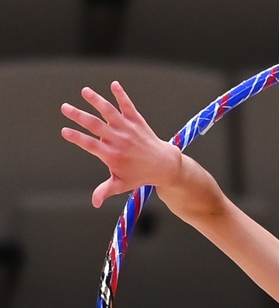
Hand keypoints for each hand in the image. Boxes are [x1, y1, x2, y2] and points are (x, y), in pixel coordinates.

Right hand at [61, 82, 181, 207]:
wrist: (164, 165)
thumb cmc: (140, 175)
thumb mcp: (121, 184)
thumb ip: (105, 190)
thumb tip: (94, 203)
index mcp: (112, 155)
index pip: (91, 145)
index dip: (77, 138)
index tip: (64, 131)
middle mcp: (119, 140)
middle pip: (96, 125)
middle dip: (79, 116)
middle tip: (64, 107)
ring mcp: (128, 129)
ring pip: (111, 112)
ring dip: (98, 100)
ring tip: (85, 91)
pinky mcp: (138, 121)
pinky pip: (129, 106)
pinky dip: (122, 95)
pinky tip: (114, 84)